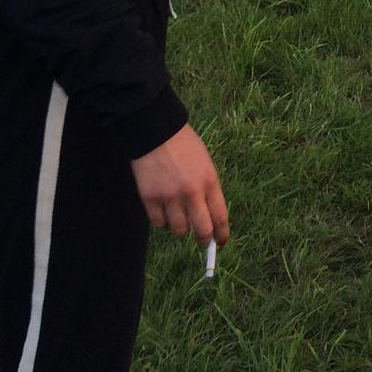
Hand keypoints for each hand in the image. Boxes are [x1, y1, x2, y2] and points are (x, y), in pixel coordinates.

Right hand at [131, 125, 229, 246]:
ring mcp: (170, 197)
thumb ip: (208, 188)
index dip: (222, 234)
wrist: (156, 130)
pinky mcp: (150, 198)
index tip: (220, 241)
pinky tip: (162, 209)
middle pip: (202, 231)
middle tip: (202, 240)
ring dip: (180, 227)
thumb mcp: (205, 163)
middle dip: (204, 240)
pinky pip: (159, 224)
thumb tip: (210, 216)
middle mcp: (191, 192)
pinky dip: (162, 221)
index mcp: (209, 181)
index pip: (220, 217)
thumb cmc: (184, 145)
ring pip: (179, 230)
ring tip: (178, 214)